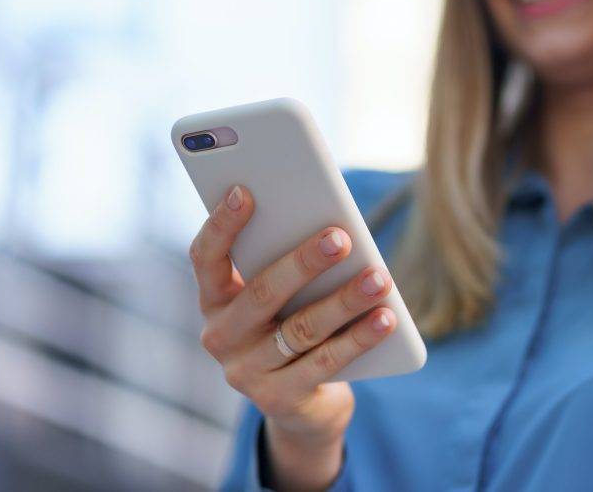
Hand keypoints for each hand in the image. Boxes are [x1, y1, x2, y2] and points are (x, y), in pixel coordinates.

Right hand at [189, 185, 396, 487]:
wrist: (303, 402)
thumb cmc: (294, 321)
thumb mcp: (285, 293)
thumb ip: (287, 259)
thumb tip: (330, 223)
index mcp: (214, 299)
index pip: (205, 258)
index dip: (221, 225)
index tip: (244, 191)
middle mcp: (221, 337)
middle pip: (262, 293)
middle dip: (304, 262)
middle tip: (341, 236)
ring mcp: (246, 373)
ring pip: (301, 329)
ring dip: (345, 300)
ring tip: (380, 277)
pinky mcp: (279, 400)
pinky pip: (326, 363)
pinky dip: (360, 337)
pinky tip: (387, 317)